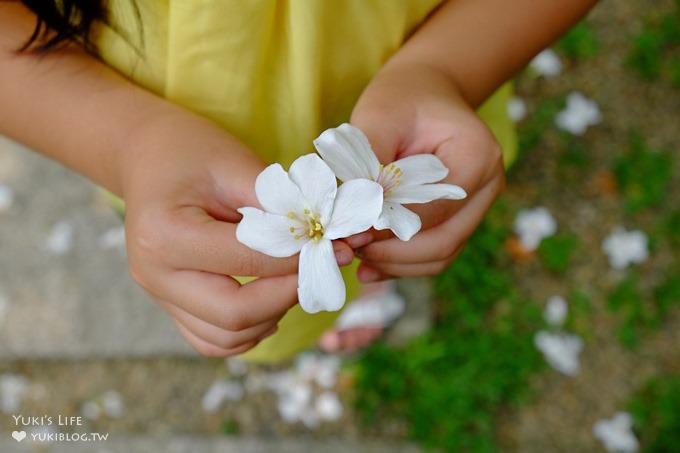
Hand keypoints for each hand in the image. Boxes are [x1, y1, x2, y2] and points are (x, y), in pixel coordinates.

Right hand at [119, 110, 353, 355]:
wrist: (146, 154)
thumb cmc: (189, 150)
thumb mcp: (234, 163)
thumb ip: (278, 206)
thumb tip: (326, 238)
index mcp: (165, 234)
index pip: (247, 262)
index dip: (296, 259)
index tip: (333, 247)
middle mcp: (154, 274)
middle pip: (235, 315)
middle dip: (288, 296)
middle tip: (318, 270)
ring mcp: (158, 295)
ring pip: (226, 338)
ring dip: (271, 317)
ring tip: (293, 281)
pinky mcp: (168, 305)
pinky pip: (212, 340)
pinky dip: (248, 331)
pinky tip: (269, 302)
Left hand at [349, 62, 504, 280]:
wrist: (425, 94)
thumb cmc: (401, 99)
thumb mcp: (379, 117)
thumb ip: (367, 163)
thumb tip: (350, 214)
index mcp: (477, 154)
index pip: (433, 208)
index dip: (390, 228)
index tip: (349, 232)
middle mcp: (486, 187)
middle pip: (443, 242)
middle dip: (393, 254)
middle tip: (348, 249)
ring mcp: (476, 207)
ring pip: (440, 255)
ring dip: (395, 264)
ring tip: (355, 256)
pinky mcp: (459, 220)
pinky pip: (433, 253)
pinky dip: (401, 263)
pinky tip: (369, 264)